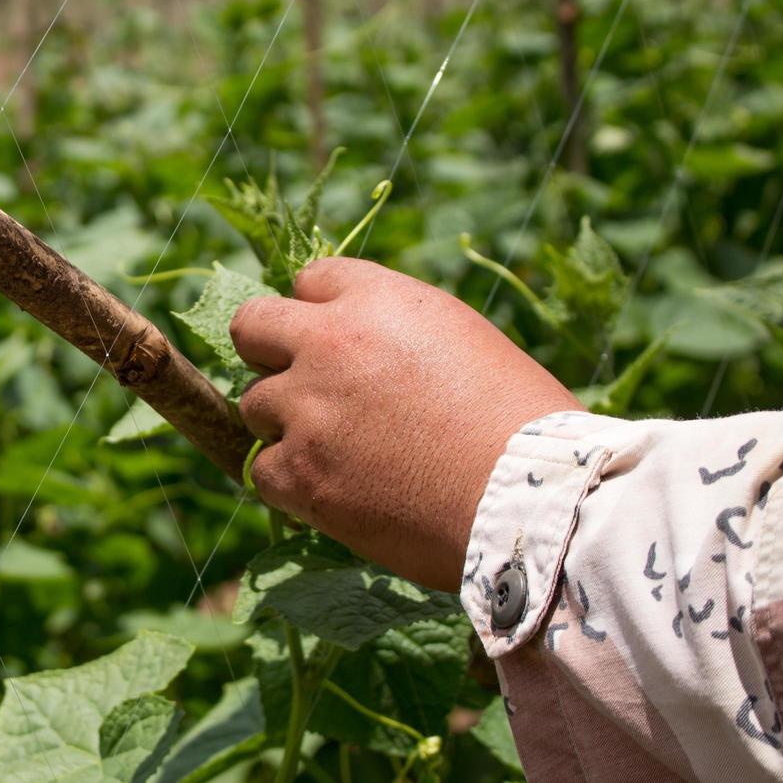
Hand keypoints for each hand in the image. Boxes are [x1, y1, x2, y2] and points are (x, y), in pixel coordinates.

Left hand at [229, 257, 582, 590]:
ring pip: (254, 404)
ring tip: (343, 454)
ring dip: (286, 425)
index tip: (337, 343)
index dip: (321, 314)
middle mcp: (329, 341)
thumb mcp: (463, 339)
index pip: (310, 280)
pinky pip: (262, 469)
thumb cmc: (522, 426)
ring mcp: (306, 407)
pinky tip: (336, 493)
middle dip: (268, 352)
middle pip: (251, 325)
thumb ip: (396, 329)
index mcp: (379, 298)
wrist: (531, 502)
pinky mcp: (298, 471)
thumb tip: (358, 341)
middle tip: (301, 386)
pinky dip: (291, 483)